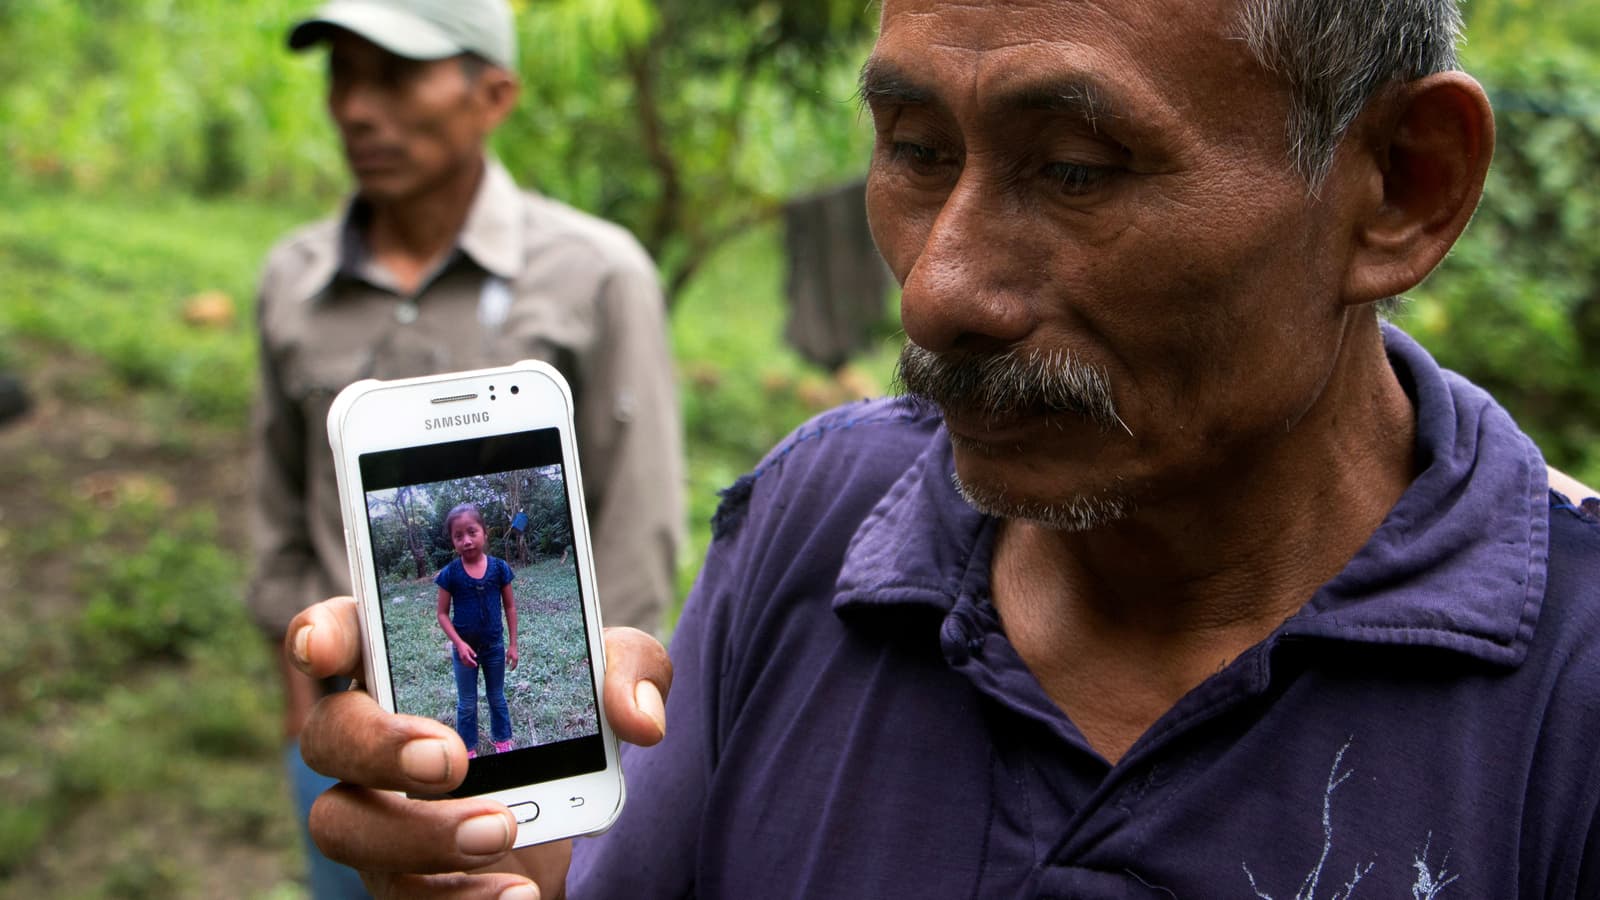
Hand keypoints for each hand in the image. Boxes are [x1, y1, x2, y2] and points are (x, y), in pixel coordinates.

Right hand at [285, 597, 671, 898]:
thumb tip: (639, 718)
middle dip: (379, 746)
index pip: (336, 637)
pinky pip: (401, 896)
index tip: (325, 649)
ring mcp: (377, 815)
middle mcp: (370, 742)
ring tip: (502, 831)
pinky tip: (516, 895)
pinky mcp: (404, 879)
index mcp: (400, 670)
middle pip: (326, 735)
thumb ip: (628, 671)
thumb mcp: (611, 680)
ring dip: (418, 833)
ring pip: (342, 824)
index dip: (319, 635)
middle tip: (450, 760)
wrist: (574, 817)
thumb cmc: (566, 722)